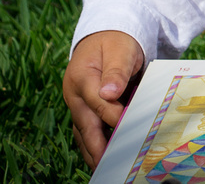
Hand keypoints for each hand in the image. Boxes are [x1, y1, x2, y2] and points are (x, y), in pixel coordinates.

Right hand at [62, 30, 144, 169]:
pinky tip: (108, 156)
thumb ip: (116, 70)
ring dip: (94, 151)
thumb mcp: (120, 49)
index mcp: (82, 78)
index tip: (129, 128)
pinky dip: (96, 144)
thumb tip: (109, 93)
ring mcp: (78, 104)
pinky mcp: (85, 110)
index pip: (98, 102)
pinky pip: (88, 131)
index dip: (114, 116)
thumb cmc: (116, 42)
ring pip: (84, 133)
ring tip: (108, 168)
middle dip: (97, 147)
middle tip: (110, 166)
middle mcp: (75, 95)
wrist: (106, 36)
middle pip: (85, 125)